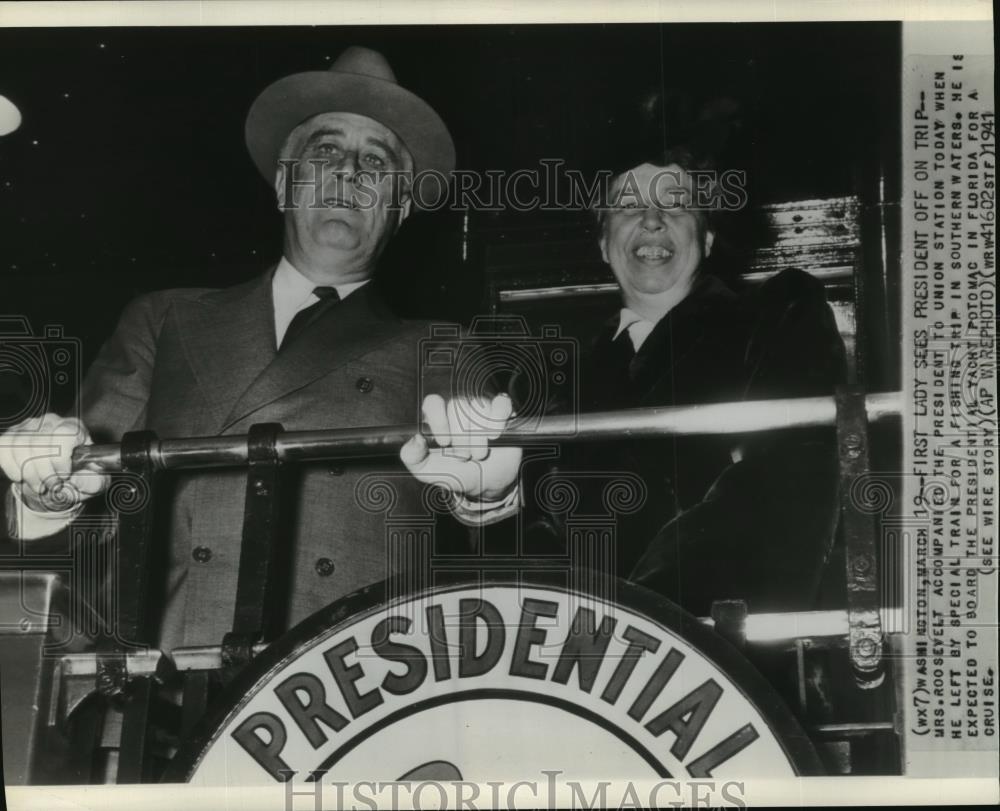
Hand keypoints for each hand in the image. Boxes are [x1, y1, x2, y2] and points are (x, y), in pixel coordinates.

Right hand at [0, 413, 108, 512]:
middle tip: (51, 486)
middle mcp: (52, 422)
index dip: (61, 458)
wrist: (59, 482)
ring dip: (28, 473)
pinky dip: (11, 466)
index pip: (65, 434)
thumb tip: (85, 473)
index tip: (64, 476)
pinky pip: (4, 447)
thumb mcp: (94, 482)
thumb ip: (94, 479)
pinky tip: (21, 476)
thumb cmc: (79, 478)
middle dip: (44, 472)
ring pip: (20, 446)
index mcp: (76, 428)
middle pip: (40, 443)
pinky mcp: (12, 435)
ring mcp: (29, 426)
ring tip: (39, 486)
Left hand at [400, 393, 521, 500]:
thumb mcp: (427, 471)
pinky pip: (501, 405)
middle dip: (461, 438)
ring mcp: (481, 409)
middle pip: (457, 406)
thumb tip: (415, 439)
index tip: (444, 443)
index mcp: (438, 418)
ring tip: (478, 454)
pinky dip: (498, 422)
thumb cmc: (455, 473)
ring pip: (478, 408)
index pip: (434, 402)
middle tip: (463, 456)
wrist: (484, 484)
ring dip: (479, 438)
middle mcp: (459, 409)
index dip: (438, 420)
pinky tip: (494, 437)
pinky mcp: (502, 412)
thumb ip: (412, 456)